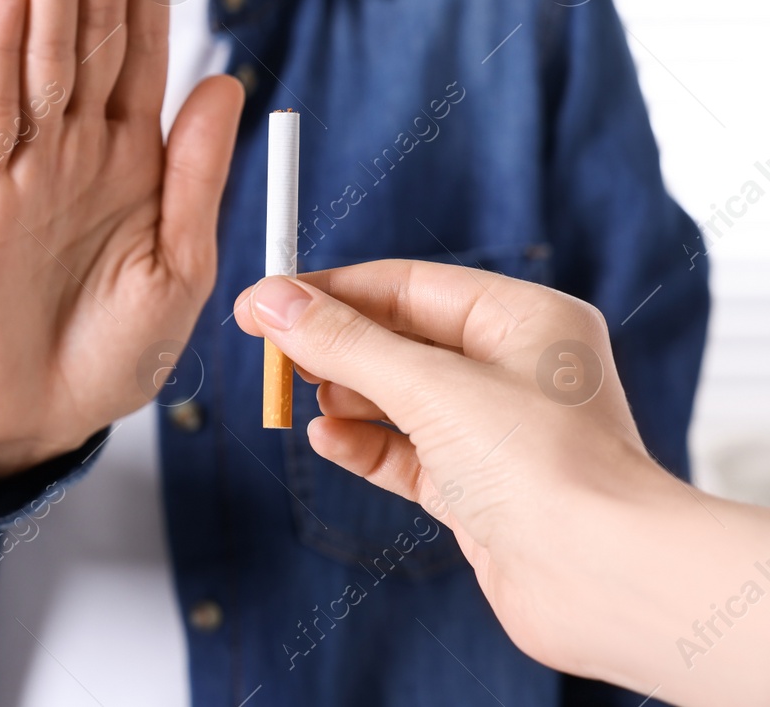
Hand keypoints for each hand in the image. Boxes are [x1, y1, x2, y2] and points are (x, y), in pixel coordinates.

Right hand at [0, 0, 243, 481]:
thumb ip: (196, 176)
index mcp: (133, 157)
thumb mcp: (181, 267)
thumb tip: (228, 81)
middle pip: (94, 29)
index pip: (144, 45)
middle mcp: (78, 145)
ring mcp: (27, 166)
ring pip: (47, 54)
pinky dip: (3, 55)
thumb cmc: (112, 352)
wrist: (39, 419)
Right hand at [234, 262, 769, 704]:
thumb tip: (272, 300)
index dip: (329, 292)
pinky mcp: (479, 489)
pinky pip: (405, 451)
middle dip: (333, 346)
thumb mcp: (429, 387)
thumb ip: (344, 343)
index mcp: (524, 321)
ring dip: (344, 396)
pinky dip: (363, 443)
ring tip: (300, 398)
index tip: (264, 299)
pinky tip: (327, 438)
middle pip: (398, 339)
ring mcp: (497, 432)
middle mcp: (515, 369)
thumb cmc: (545, 469)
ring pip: (398, 397)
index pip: (406, 287)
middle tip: (269, 351)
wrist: (604, 581)